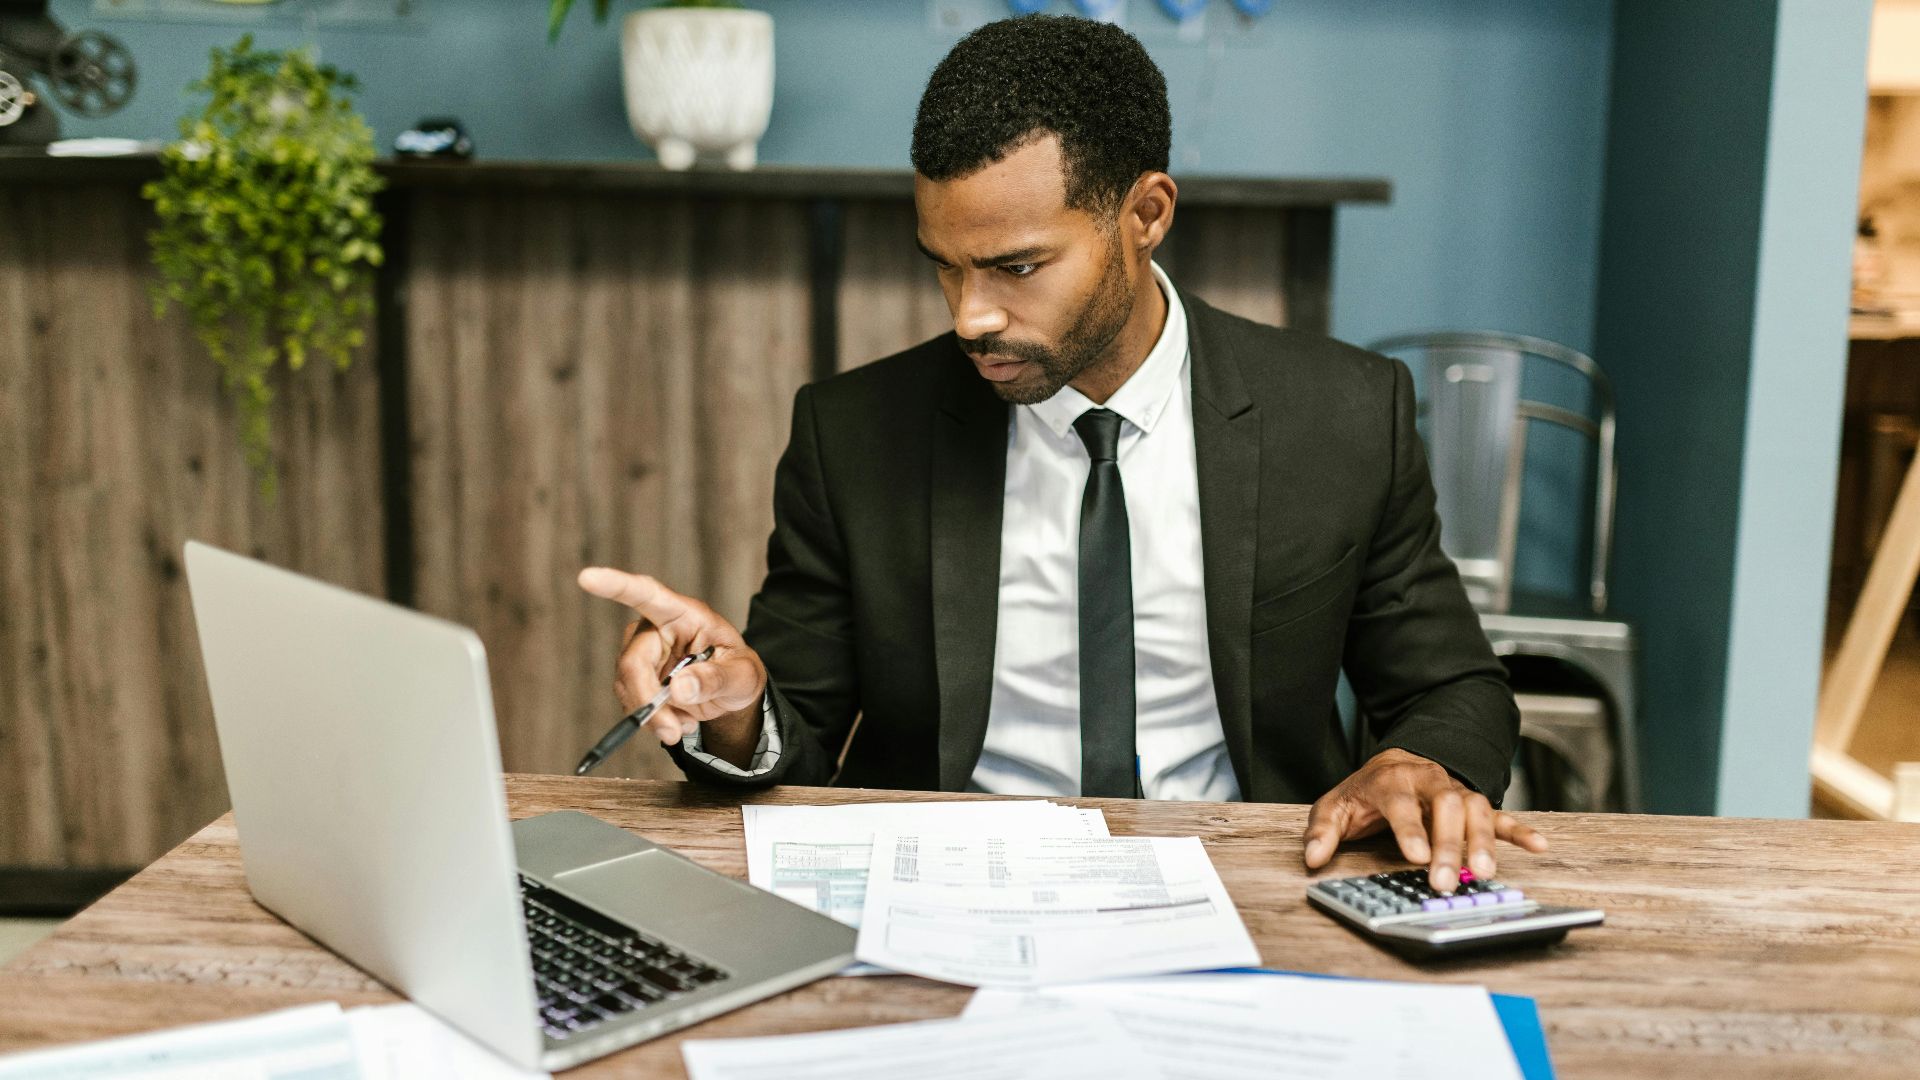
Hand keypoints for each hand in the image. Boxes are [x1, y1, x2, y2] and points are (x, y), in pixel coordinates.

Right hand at [576, 567, 767, 763]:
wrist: (731, 693)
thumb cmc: (738, 672)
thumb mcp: (742, 676)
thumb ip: (716, 680)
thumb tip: (678, 689)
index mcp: (684, 614)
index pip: (647, 594)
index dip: (616, 585)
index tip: (587, 577)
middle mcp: (655, 628)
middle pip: (633, 661)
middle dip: (648, 702)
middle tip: (673, 733)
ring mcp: (642, 653)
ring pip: (626, 686)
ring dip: (652, 716)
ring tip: (684, 725)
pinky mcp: (635, 677)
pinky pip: (630, 701)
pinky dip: (651, 720)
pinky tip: (676, 721)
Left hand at [1302, 748, 1547, 892]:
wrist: (1398, 763)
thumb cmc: (1367, 792)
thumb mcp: (1335, 806)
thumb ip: (1322, 832)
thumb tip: (1312, 859)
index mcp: (1393, 780)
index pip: (1402, 802)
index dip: (1410, 829)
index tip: (1416, 857)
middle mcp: (1430, 782)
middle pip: (1446, 807)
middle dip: (1449, 844)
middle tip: (1447, 880)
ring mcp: (1456, 792)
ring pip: (1477, 809)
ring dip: (1483, 841)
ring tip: (1485, 873)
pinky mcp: (1476, 805)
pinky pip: (1501, 816)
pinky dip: (1519, 830)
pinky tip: (1538, 846)